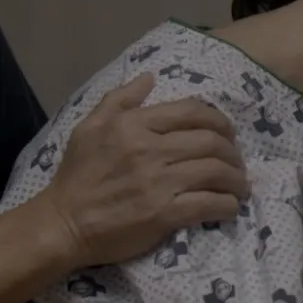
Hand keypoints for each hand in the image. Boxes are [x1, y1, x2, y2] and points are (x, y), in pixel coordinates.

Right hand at [40, 74, 250, 266]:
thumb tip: (150, 78)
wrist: (63, 224)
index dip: (218, 121)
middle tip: (236, 162)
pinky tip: (229, 207)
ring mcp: (159, 182)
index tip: (226, 134)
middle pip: (211, 141)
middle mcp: (149, 149)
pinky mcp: (164, 214)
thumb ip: (120, 100)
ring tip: (240, 186)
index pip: (192, 112)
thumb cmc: (76, 176)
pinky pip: (209, 204)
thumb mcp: (89, 127)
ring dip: (236, 179)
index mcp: (134, 125)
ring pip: (216, 171)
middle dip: (233, 151)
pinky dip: (227, 205)